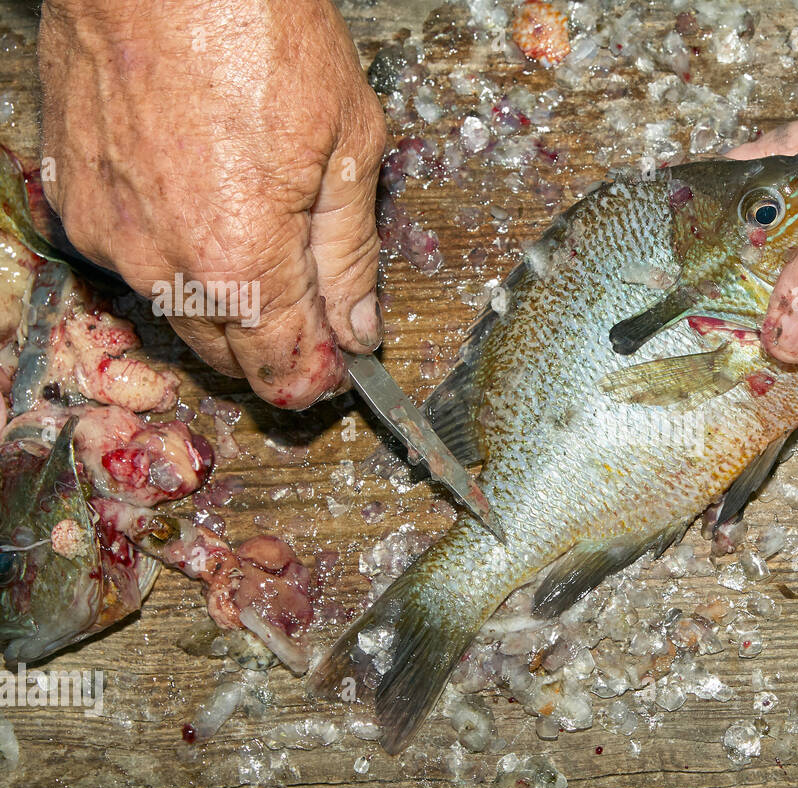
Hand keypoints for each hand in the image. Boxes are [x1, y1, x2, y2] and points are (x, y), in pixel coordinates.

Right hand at [38, 0, 387, 407]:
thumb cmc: (259, 32)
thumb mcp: (348, 146)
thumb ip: (351, 254)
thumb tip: (360, 326)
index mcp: (241, 264)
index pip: (282, 370)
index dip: (316, 379)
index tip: (339, 368)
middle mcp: (164, 264)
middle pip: (228, 355)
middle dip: (275, 348)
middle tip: (313, 318)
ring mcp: (110, 234)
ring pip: (177, 311)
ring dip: (223, 303)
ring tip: (260, 247)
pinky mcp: (74, 198)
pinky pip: (133, 258)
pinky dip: (170, 253)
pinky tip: (200, 210)